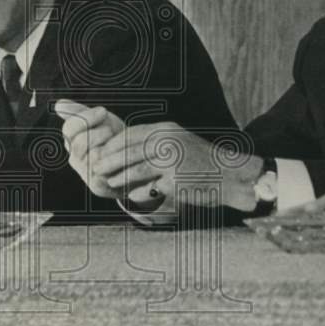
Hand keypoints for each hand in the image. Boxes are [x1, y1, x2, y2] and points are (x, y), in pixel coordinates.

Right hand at [55, 99, 124, 197]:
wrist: (131, 159)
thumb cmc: (113, 137)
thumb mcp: (99, 120)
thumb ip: (79, 112)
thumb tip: (58, 105)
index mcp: (71, 140)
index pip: (69, 129)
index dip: (86, 118)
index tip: (103, 111)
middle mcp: (74, 158)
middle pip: (79, 143)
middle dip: (99, 132)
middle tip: (110, 129)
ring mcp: (84, 172)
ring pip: (93, 155)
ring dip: (108, 144)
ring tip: (116, 141)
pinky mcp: (96, 185)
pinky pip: (104, 170)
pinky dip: (115, 158)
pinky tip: (120, 153)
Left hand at [92, 122, 261, 210]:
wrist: (229, 174)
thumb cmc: (200, 159)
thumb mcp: (177, 140)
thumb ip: (154, 141)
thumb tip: (122, 148)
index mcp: (166, 130)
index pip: (131, 134)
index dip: (112, 143)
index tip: (99, 151)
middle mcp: (168, 142)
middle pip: (129, 151)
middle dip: (109, 161)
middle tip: (95, 168)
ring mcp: (172, 161)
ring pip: (135, 169)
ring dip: (118, 177)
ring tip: (107, 182)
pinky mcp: (176, 181)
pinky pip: (150, 188)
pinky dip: (136, 193)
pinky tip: (128, 196)